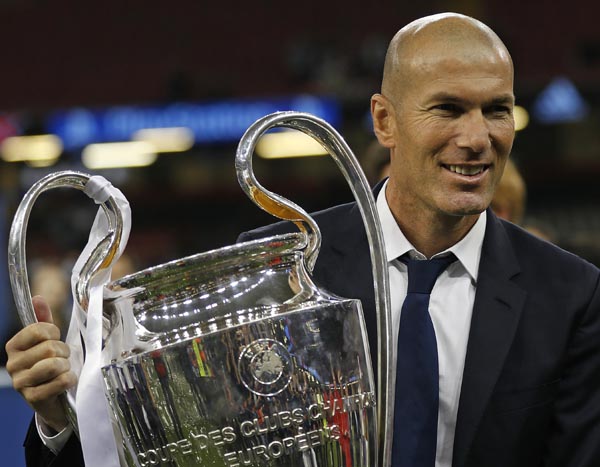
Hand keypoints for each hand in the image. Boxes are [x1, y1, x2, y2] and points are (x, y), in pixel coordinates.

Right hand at [5, 296, 75, 432]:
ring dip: (66, 366)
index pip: (40, 330)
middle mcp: (12, 364)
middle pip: (50, 348)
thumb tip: (38, 298)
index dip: (55, 334)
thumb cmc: (50, 363)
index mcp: (13, 345)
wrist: (52, 397)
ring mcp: (21, 383)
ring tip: (63, 369)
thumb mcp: (47, 340)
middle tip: (63, 359)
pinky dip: (69, 380)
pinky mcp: (33, 398)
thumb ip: (43, 319)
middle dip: (64, 352)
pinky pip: (60, 382)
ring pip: (54, 365)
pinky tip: (65, 382)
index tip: (55, 340)